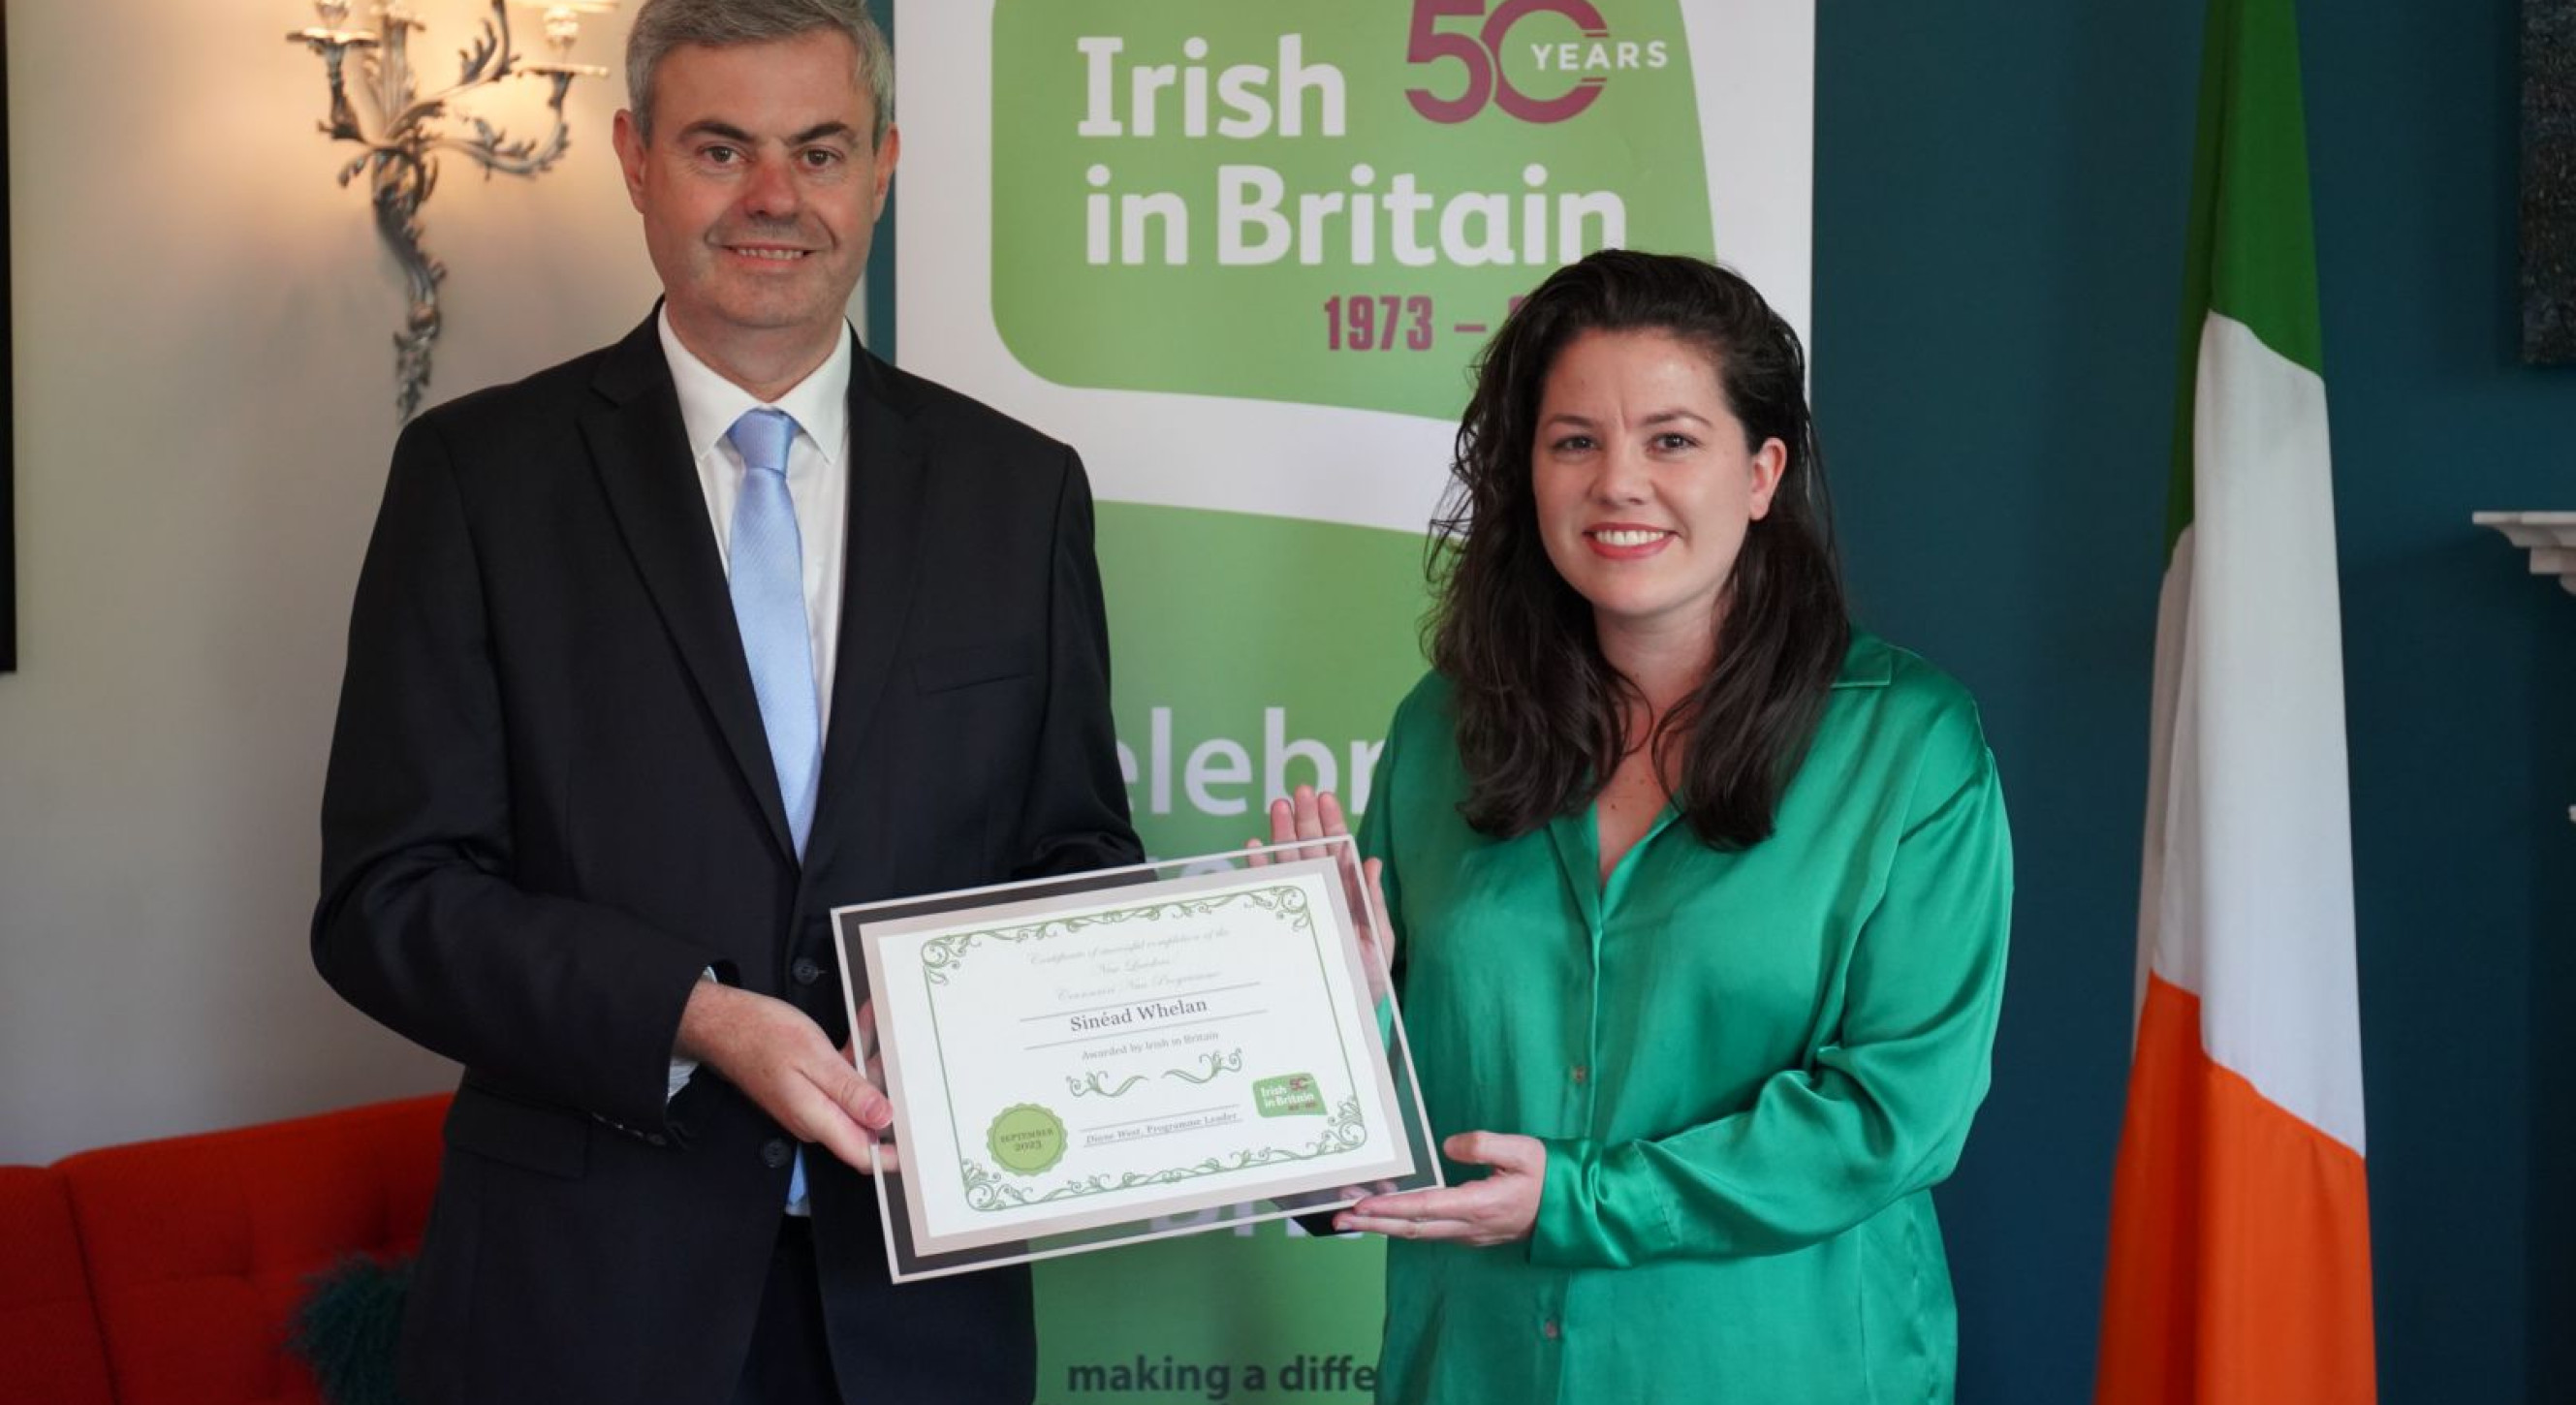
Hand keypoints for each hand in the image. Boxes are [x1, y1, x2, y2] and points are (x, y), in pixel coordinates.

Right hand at [676, 981, 893, 1174]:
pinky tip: (863, 1026)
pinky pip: (841, 1078)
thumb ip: (849, 1091)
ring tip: (881, 1030)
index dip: (894, 1156)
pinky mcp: (808, 1088)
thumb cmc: (761, 1036)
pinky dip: (854, 1055)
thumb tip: (883, 1118)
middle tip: (907, 1064)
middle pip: (866, 1121)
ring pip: (856, 1094)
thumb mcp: (815, 1058)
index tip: (922, 1145)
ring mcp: (811, 1104)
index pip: (863, 1155)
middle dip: (889, 1094)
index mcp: (817, 1118)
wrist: (723, 1024)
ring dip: (871, 1065)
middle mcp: (815, 1118)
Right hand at [1247, 786, 1394, 997]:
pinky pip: (1268, 889)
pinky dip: (1260, 869)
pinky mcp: (1279, 920)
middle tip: (1298, 791)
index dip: (1332, 822)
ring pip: (1289, 862)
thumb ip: (1373, 902)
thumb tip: (1372, 862)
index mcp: (1348, 893)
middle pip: (1311, 848)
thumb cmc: (1364, 978)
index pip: (1339, 850)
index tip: (1324, 797)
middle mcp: (1322, 892)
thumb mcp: (1377, 941)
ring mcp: (1299, 903)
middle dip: (1305, 819)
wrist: (1340, 1011)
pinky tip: (1253, 847)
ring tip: (1277, 806)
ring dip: (1282, 834)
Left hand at [1332, 1132, 1543, 1246]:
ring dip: (1384, 1225)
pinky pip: (1430, 1230)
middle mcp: (1470, 1226)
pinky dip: (1404, 1223)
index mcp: (1480, 1206)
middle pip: (1412, 1228)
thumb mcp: (1524, 1151)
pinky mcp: (1472, 1232)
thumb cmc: (1550, 1176)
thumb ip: (1485, 1145)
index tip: (1362, 1204)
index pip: (1425, 1207)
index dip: (1391, 1206)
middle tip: (1339, 1216)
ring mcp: (1470, 1233)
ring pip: (1419, 1232)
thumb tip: (1448, 1146)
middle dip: (1373, 1222)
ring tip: (1353, 1216)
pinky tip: (1389, 1214)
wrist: (1575, 1209)